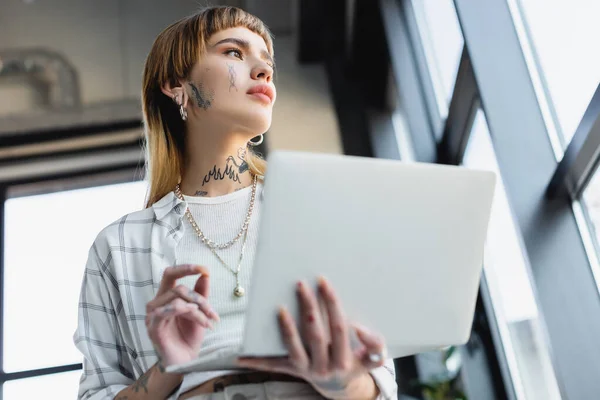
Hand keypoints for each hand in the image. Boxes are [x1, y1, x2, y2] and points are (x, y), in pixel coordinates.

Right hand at [145, 264, 219, 367]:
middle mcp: (157, 303)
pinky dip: (184, 311)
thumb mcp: (200, 312)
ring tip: (207, 323)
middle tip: (212, 312)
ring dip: (198, 311)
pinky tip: (195, 316)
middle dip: (199, 297)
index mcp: (166, 297)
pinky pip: (166, 311)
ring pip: (177, 299)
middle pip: (177, 286)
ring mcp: (153, 315)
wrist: (185, 361)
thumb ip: (201, 293)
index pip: (170, 274)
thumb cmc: (189, 336)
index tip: (204, 269)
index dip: (186, 268)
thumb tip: (205, 274)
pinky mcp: (153, 327)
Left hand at [236, 277, 385, 397]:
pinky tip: (240, 357)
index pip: (338, 327)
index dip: (332, 304)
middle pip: (315, 334)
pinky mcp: (292, 371)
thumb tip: (360, 328)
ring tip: (280, 308)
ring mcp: (306, 370)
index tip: (324, 281)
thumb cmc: (356, 363)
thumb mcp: (371, 358)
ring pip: (294, 347)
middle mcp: (324, 367)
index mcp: (344, 360)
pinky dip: (256, 362)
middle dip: (309, 307)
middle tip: (301, 284)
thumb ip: (374, 344)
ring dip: (286, 327)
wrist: (341, 389)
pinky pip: (273, 367)